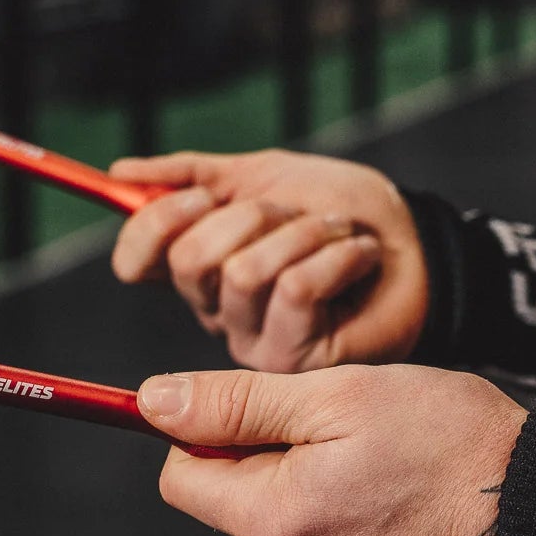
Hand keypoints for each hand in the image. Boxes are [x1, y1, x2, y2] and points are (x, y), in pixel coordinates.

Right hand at [108, 149, 429, 371]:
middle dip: (251, 217)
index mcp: (203, 268)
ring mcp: (256, 340)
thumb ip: (193, 175)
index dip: (160, 220)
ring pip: (245, 272)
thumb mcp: (267, 177)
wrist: (416, 243)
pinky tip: (361, 259)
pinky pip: (296, 290)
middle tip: (295, 213)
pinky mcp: (298, 360)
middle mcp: (219, 310)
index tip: (203, 194)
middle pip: (191, 261)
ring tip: (339, 233)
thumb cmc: (344, 214)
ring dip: (303, 233)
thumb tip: (119, 175)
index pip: (142, 256)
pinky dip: (336, 256)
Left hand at [139, 364, 523, 535]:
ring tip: (390, 455)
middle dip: (274, 451)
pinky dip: (354, 510)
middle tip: (349, 421)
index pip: (181, 476)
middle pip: (238, 498)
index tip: (262, 401)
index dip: (207, 428)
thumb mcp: (336, 395)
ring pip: (289, 517)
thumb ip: (237, 402)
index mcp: (275, 521)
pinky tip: (407, 489)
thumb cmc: (449, 439)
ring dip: (318, 478)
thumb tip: (151, 403)